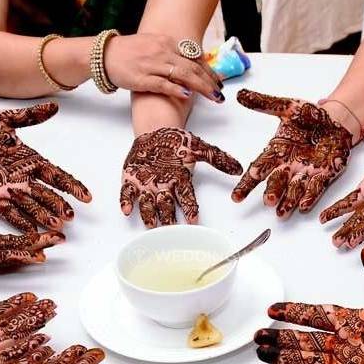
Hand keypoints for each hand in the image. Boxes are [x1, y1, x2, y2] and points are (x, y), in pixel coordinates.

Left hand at [0, 103, 90, 231]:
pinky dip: (22, 223)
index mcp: (29, 160)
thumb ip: (29, 117)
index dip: (72, 186)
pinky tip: (33, 232)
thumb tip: (54, 106)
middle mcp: (23, 178)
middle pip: (47, 195)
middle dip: (59, 206)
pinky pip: (10, 213)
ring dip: (44, 217)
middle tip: (70, 216)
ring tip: (57, 226)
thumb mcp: (5, 120)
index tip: (86, 197)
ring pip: (32, 206)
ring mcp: (9, 190)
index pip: (56, 175)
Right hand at [0, 192, 63, 268]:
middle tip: (59, 239)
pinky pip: (0, 243)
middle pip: (5, 252)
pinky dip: (20, 242)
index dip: (14, 253)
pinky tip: (37, 238)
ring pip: (6, 248)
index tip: (38, 253)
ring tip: (56, 238)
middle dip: (33, 248)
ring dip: (31, 245)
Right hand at [104, 33, 223, 102]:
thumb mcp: (152, 45)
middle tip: (220, 93)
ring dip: (201, 86)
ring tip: (213, 97)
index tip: (218, 81)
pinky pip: (163, 84)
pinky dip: (176, 89)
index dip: (208, 70)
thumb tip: (188, 63)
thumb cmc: (128, 53)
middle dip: (209, 81)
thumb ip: (170, 53)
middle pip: (192, 66)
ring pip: (183, 75)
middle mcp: (162, 51)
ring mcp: (152, 65)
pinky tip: (188, 95)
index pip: (194, 56)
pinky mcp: (141, 78)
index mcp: (166, 42)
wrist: (104, 55)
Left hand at [119, 127, 241, 226]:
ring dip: (149, 215)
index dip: (190, 209)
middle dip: (168, 219)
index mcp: (180, 182)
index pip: (187, 198)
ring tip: (151, 224)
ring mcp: (146, 186)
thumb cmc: (177, 142)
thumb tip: (237, 168)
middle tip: (170, 229)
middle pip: (166, 207)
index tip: (193, 220)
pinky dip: (126, 202)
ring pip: (148, 205)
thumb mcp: (199, 147)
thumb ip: (217, 159)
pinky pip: (127, 194)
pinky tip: (127, 210)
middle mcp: (164, 188)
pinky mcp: (131, 181)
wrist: (156, 133)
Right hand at [231, 90, 351, 217]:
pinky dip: (309, 197)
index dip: (247, 183)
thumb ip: (264, 104)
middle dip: (272, 192)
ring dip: (287, 201)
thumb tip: (240, 95)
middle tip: (267, 201)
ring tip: (281, 213)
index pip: (258, 169)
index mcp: (276, 151)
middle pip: (276, 182)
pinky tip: (303, 206)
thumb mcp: (287, 107)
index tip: (236, 196)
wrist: (338, 120)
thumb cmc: (311, 116)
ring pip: (293, 189)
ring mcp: (305, 173)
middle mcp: (288, 166)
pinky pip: (315, 188)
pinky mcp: (324, 175)